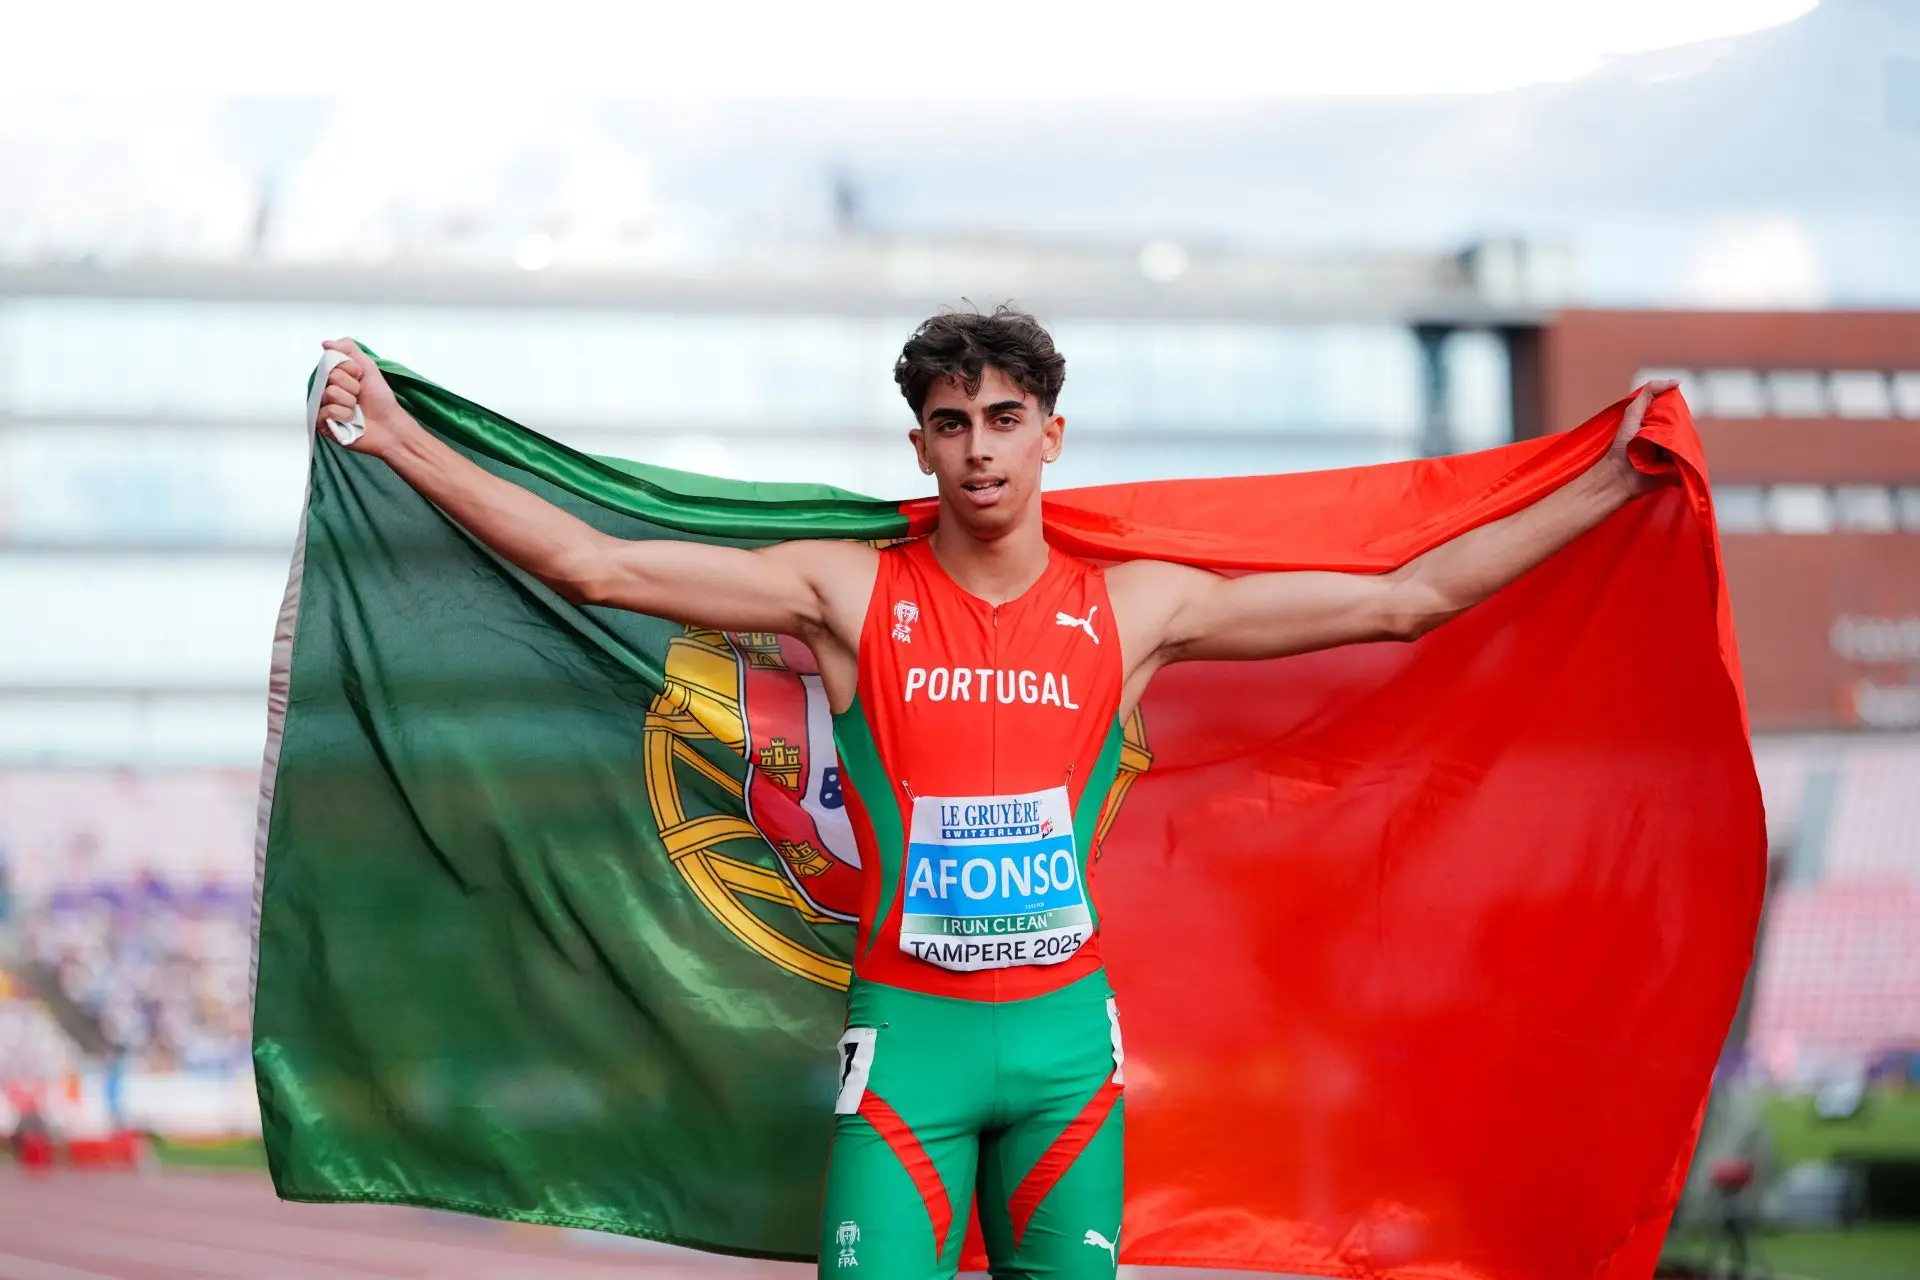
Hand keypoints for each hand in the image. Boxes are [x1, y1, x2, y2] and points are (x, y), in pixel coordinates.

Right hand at [317, 337, 408, 456]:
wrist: (390, 425)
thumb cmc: (380, 400)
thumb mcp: (368, 367)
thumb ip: (348, 349)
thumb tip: (325, 343)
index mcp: (334, 376)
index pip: (330, 361)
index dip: (351, 369)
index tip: (361, 378)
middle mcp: (326, 390)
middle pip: (330, 376)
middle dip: (351, 385)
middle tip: (360, 395)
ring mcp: (323, 406)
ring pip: (329, 393)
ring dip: (349, 401)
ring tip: (356, 408)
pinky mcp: (323, 424)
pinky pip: (327, 411)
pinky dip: (344, 414)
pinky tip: (351, 420)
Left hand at [1605, 379, 1677, 496]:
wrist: (1619, 477)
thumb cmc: (1622, 445)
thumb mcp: (1633, 414)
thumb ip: (1649, 393)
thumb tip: (1676, 382)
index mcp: (1657, 421)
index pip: (1675, 409)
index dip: (1675, 408)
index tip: (1669, 411)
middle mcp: (1667, 435)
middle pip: (1683, 423)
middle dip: (1677, 426)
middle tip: (1663, 433)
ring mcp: (1673, 451)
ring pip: (1687, 439)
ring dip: (1678, 442)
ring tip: (1662, 448)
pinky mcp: (1679, 466)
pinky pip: (1689, 456)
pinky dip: (1683, 455)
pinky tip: (1670, 457)